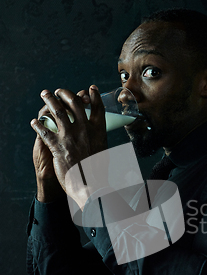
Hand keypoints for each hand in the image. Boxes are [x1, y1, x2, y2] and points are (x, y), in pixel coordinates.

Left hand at [31, 85, 106, 204]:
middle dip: (66, 94)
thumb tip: (97, 135)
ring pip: (58, 111)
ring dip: (50, 100)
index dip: (94, 96)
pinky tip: (34, 122)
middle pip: (75, 104)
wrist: (90, 185)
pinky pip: (44, 130)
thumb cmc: (98, 171)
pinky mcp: (58, 146)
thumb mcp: (104, 151)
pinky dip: (38, 125)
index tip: (90, 89)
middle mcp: (85, 130)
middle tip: (59, 91)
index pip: (97, 107)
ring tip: (45, 95)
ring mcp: (70, 137)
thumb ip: (98, 139)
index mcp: (99, 131)